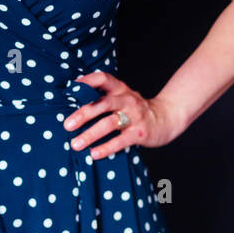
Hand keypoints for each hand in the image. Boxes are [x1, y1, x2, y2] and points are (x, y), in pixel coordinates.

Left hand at [62, 71, 179, 159]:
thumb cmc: (135, 109)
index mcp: (120, 89)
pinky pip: (121, 141)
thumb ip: (103, 98)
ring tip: (75, 144)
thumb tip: (70, 107)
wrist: (167, 118)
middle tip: (67, 125)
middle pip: (103, 103)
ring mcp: (134, 116)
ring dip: (91, 134)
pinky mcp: (140, 133)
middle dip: (83, 114)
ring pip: (110, 123)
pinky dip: (106, 148)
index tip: (70, 89)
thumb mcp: (122, 98)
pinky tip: (94, 154)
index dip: (87, 81)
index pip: (103, 78)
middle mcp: (127, 100)